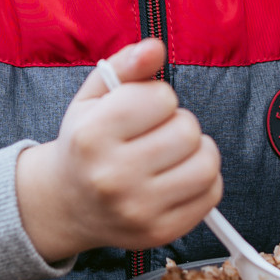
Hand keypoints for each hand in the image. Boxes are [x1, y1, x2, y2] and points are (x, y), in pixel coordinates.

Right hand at [13, 38, 221, 261]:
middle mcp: (113, 177)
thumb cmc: (86, 144)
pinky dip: (203, 180)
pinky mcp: (161, 232)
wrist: (67, 205)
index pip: (162, 98)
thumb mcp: (93, 98)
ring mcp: (138, 209)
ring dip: (197, 152)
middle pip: (188, 130)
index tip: (141, 111)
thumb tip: (156, 47)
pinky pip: (211, 193)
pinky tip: (177, 177)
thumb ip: (126, 66)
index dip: (158, 98)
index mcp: (92, 136)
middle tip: (157, 134)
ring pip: (207, 163)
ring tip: (172, 154)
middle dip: (178, 124)